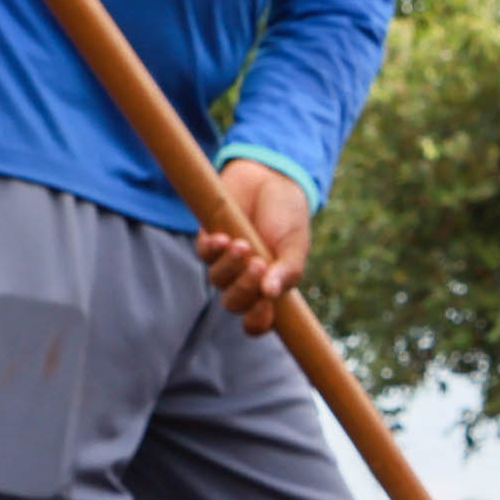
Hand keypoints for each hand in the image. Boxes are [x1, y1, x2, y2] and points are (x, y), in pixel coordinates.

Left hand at [205, 161, 315, 327]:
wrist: (271, 178)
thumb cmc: (287, 216)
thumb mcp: (295, 244)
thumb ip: (288, 270)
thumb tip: (271, 294)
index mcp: (270, 288)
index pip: (258, 321)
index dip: (257, 321)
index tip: (264, 306)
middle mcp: (245, 280)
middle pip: (234, 303)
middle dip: (244, 288)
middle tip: (257, 263)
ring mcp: (226, 262)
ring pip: (218, 280)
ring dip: (230, 266)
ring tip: (242, 243)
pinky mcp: (210, 241)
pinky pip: (204, 255)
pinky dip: (213, 249)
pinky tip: (223, 236)